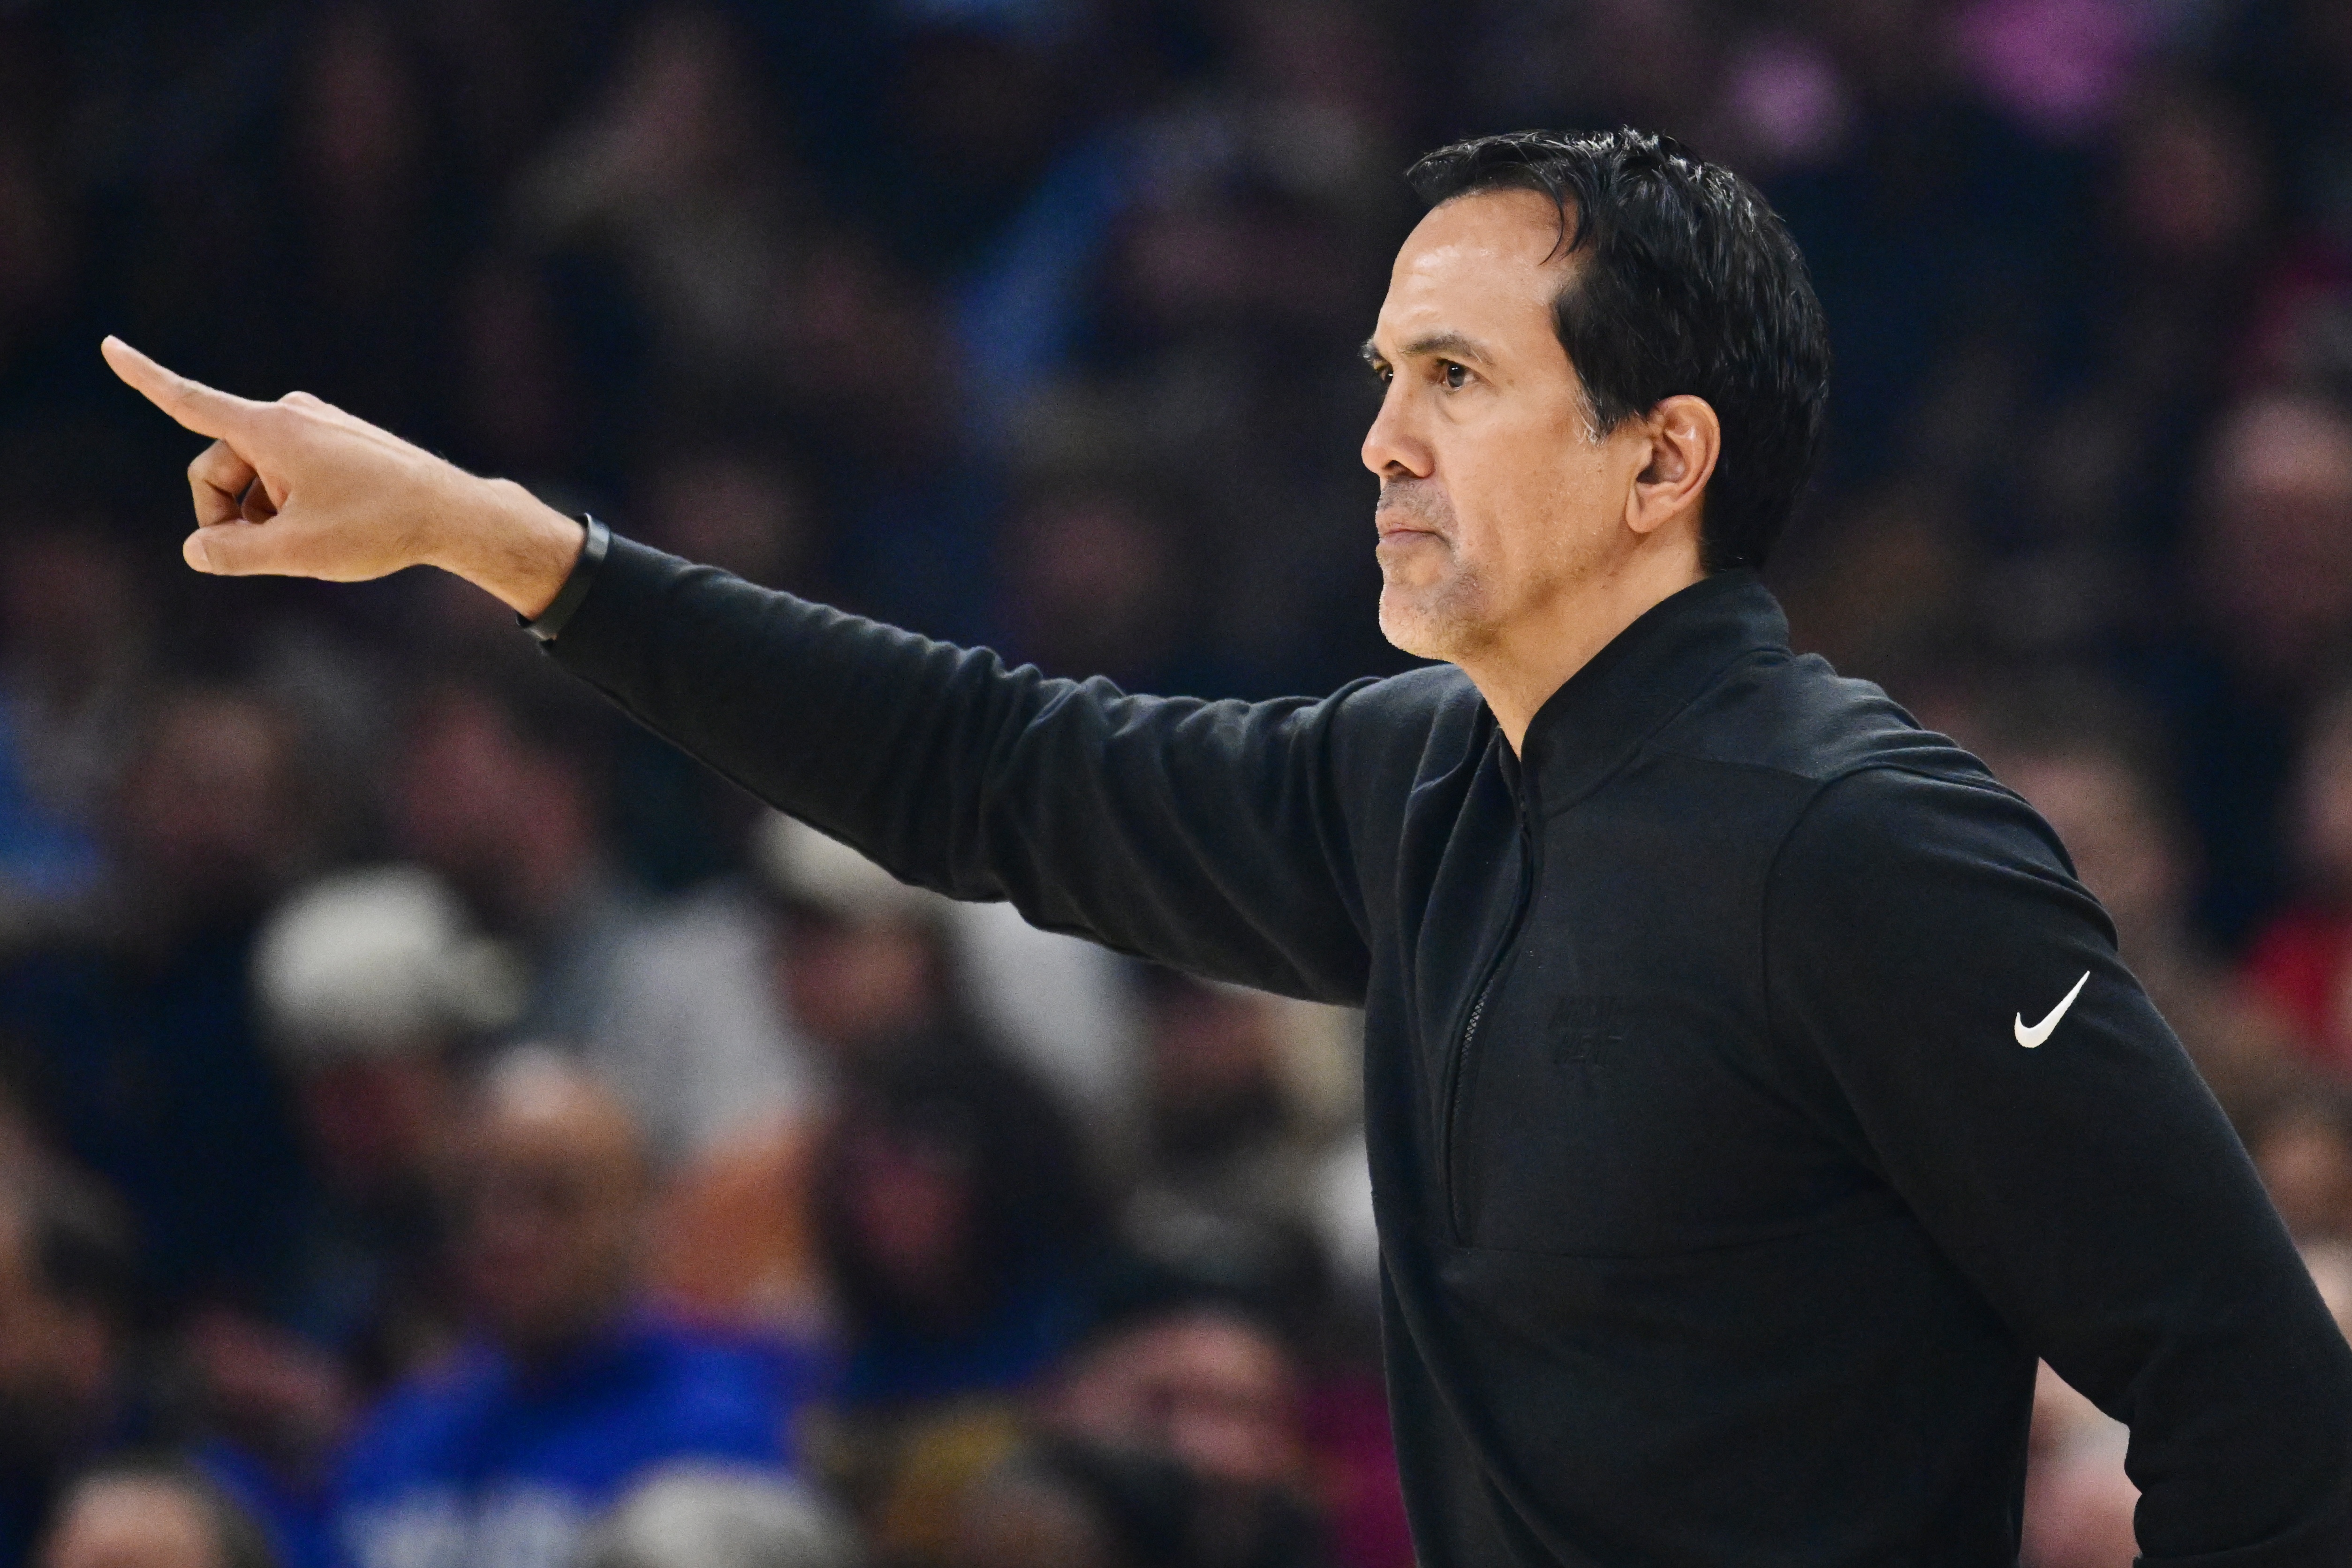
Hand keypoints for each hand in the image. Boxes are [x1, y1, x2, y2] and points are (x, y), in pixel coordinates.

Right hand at [101, 337, 585, 617]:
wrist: (452, 514)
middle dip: (225, 514)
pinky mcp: (335, 440)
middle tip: (265, 551)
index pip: (189, 401)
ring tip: (311, 539)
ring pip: (253, 478)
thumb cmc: (377, 528)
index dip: (144, 377)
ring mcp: (315, 425)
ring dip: (262, 514)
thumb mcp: (295, 551)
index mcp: (271, 428)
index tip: (109, 346)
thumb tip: (196, 549)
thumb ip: (231, 553)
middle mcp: (289, 415)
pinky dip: (290, 505)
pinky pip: (287, 475)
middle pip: (217, 468)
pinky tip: (331, 527)